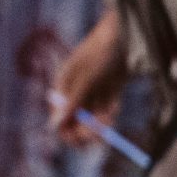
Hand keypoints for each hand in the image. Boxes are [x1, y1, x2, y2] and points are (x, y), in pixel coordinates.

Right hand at [49, 8, 131, 146]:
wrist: (123, 37)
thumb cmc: (99, 53)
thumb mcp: (85, 79)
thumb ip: (71, 103)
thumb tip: (53, 126)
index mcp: (62, 91)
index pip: (60, 122)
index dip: (69, 134)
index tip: (83, 140)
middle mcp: (75, 96)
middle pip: (77, 126)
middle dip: (88, 132)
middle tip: (101, 132)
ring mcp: (92, 96)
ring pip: (94, 123)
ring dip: (102, 125)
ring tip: (110, 115)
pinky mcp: (108, 95)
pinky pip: (108, 114)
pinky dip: (112, 115)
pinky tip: (115, 105)